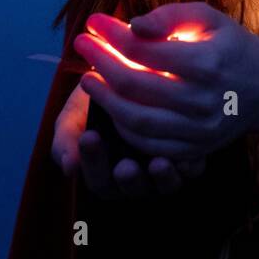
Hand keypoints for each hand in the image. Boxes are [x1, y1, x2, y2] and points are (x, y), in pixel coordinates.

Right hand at [51, 79, 205, 198]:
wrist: (131, 70)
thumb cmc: (98, 96)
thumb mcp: (77, 113)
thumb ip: (67, 138)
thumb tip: (69, 167)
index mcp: (105, 171)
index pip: (97, 178)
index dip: (92, 161)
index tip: (89, 136)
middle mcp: (135, 175)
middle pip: (131, 188)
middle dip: (128, 179)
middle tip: (124, 166)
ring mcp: (163, 170)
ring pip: (164, 185)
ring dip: (161, 177)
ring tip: (158, 163)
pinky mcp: (190, 157)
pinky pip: (192, 170)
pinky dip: (190, 165)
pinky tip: (187, 154)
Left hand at [72, 2, 258, 161]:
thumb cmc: (230, 44)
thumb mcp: (208, 17)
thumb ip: (170, 16)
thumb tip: (132, 23)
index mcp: (206, 62)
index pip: (144, 50)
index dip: (112, 36)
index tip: (92, 23)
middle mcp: (202, 99)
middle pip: (135, 85)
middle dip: (100, 63)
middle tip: (81, 46)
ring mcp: (199, 129)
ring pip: (137, 121)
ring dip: (106, 100)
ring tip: (88, 80)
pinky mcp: (196, 149)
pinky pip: (150, 144)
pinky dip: (125, 127)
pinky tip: (113, 108)